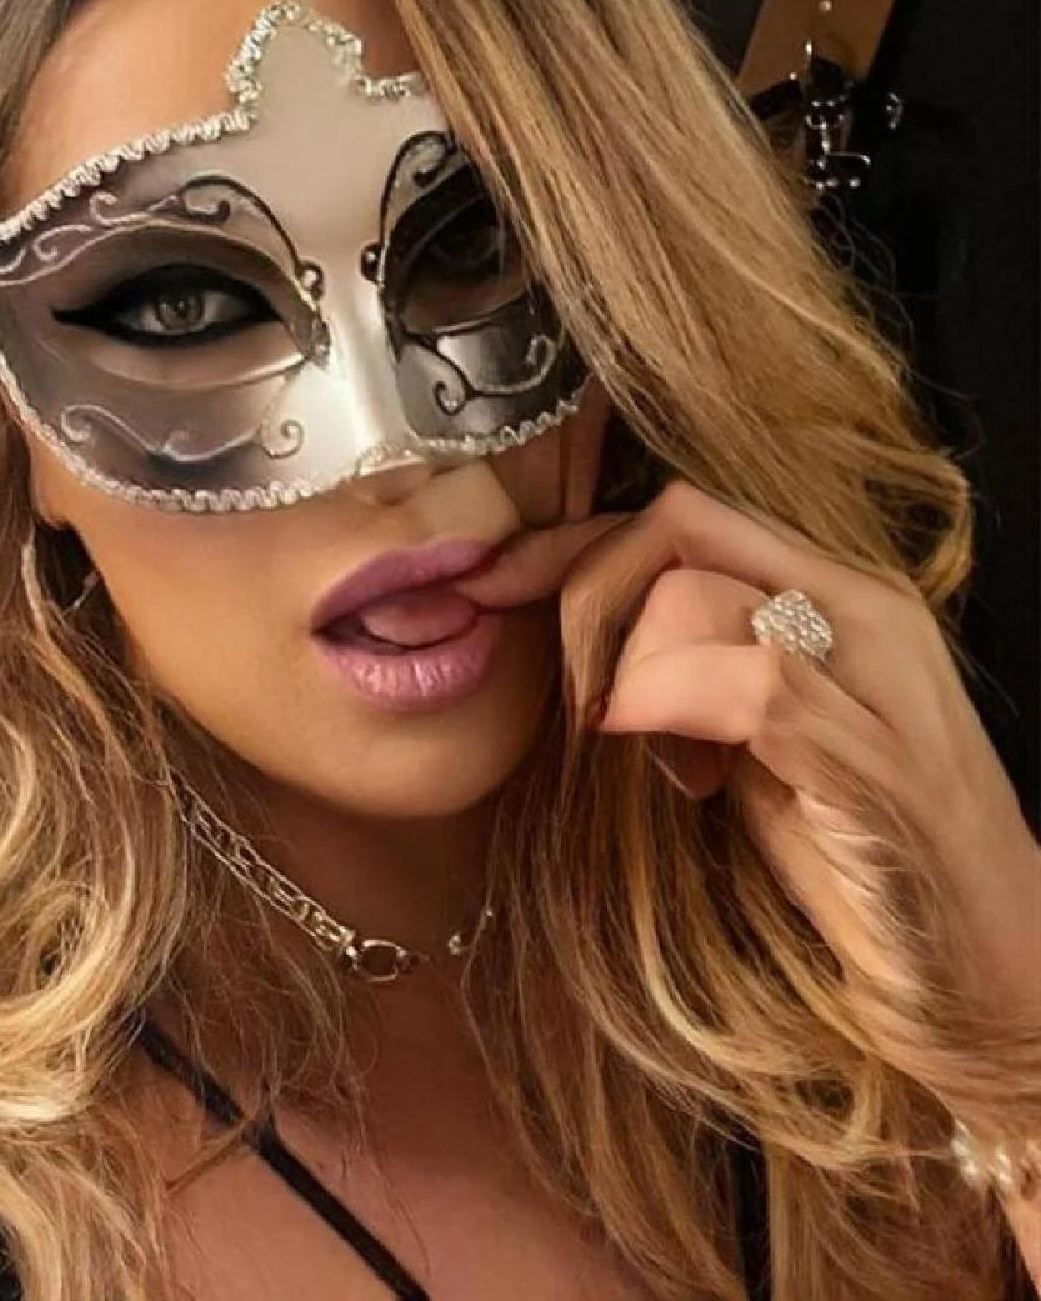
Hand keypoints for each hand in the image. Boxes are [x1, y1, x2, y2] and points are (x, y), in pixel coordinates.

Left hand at [455, 478, 1040, 1028]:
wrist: (991, 973)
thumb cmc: (865, 859)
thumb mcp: (759, 741)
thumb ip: (696, 667)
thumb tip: (582, 636)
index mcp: (839, 591)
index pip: (685, 513)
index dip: (574, 541)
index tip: (494, 585)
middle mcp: (865, 609)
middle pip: (677, 525)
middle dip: (584, 592)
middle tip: (569, 692)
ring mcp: (876, 677)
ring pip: (694, 596)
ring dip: (621, 670)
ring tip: (630, 746)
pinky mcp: (871, 758)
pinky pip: (744, 683)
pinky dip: (667, 707)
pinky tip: (663, 766)